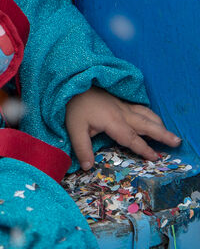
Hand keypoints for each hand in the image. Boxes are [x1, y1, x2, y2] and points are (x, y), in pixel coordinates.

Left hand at [65, 87, 181, 170]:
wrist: (73, 81)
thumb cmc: (73, 106)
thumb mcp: (74, 128)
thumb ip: (82, 148)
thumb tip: (87, 167)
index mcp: (113, 121)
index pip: (132, 138)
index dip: (144, 149)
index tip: (156, 158)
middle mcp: (122, 113)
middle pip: (146, 124)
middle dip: (162, 134)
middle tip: (177, 141)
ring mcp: (122, 105)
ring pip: (145, 114)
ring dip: (158, 123)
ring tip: (168, 132)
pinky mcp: (119, 100)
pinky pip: (139, 107)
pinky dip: (149, 113)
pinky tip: (151, 117)